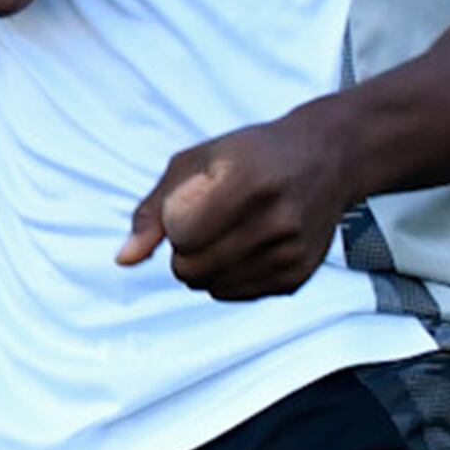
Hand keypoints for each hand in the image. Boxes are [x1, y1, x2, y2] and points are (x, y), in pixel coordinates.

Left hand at [119, 110, 361, 299]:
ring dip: (204, 265)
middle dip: (184, 250)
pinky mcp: (298, 276)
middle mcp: (277, 220)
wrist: (326, 159)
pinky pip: (234, 294)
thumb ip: (153, 211)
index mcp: (248, 182)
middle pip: (192, 268)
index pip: (181, 234)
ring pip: (210, 287)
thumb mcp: (195, 163)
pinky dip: (228, 276)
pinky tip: (248, 244)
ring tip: (229, 230)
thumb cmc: (251, 155)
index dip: (175, 222)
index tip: (195, 201)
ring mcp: (292, 252)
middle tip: (206, 221)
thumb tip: (124, 260)